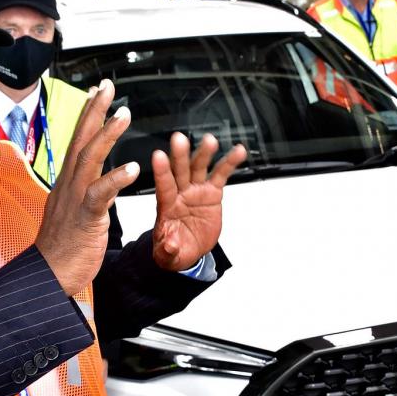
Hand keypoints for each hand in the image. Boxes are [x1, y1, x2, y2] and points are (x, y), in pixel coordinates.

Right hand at [35, 80, 137, 295]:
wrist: (47, 277)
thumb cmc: (61, 249)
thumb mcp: (71, 214)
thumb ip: (82, 194)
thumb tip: (91, 183)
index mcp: (67, 184)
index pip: (77, 142)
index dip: (87, 116)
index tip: (97, 93)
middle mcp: (68, 186)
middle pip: (80, 140)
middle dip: (94, 111)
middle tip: (108, 86)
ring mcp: (74, 200)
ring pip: (89, 159)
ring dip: (107, 135)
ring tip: (124, 114)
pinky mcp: (85, 218)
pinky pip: (100, 194)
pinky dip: (116, 179)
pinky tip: (133, 167)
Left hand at [151, 133, 245, 271]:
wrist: (190, 248)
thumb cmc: (174, 248)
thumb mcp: (168, 256)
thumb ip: (168, 250)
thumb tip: (170, 245)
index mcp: (166, 206)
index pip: (164, 186)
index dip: (162, 172)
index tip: (158, 156)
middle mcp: (180, 193)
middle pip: (180, 171)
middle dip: (180, 155)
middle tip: (179, 139)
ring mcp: (196, 190)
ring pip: (200, 168)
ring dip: (204, 153)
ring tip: (210, 140)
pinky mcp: (212, 193)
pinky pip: (221, 175)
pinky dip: (230, 162)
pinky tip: (238, 151)